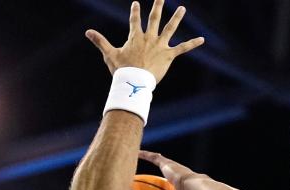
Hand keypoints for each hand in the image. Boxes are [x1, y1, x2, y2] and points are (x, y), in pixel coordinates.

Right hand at [86, 0, 204, 83]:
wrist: (135, 82)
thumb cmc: (122, 70)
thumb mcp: (109, 54)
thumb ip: (100, 41)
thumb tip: (87, 32)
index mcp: (135, 37)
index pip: (135, 21)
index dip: (135, 11)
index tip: (136, 3)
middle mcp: (149, 38)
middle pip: (154, 18)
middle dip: (158, 5)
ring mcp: (160, 45)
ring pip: (170, 28)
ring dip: (177, 18)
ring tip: (182, 8)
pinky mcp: (169, 55)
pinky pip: (183, 48)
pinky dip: (193, 44)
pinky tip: (202, 40)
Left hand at [138, 150, 204, 189]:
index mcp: (182, 186)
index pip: (174, 183)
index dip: (169, 181)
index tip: (163, 182)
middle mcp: (178, 174)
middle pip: (166, 168)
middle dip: (160, 165)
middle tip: (149, 166)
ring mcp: (172, 168)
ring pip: (158, 159)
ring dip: (149, 156)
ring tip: (138, 154)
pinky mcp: (167, 164)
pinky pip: (153, 158)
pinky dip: (144, 155)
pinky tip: (135, 152)